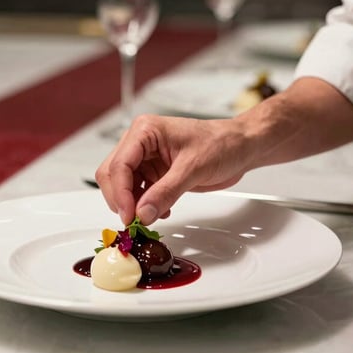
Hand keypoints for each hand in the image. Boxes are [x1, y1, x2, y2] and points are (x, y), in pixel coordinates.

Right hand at [95, 114, 250, 225]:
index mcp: (145, 131)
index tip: (129, 215)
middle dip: (121, 199)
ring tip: (148, 218)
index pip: (120, 163)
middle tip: (134, 221)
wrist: (240, 147)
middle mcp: (140, 143)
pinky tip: (159, 211)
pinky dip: (143, 205)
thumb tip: (143, 213)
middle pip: (112, 174)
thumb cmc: (222, 143)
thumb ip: (166, 192)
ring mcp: (146, 158)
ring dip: (131, 204)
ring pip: (122, 185)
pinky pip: (137, 192)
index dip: (120, 192)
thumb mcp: (193, 168)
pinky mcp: (154, 172)